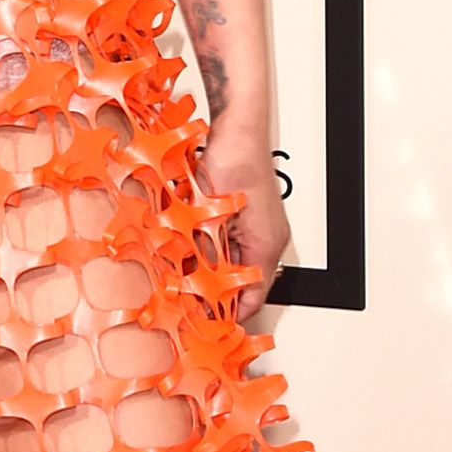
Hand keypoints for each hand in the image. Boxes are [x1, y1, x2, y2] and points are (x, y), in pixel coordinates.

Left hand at [194, 136, 290, 323]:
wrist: (238, 125)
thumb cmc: (234, 158)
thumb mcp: (209, 214)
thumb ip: (203, 253)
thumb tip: (190, 284)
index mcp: (267, 245)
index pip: (254, 299)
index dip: (228, 316)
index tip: (206, 327)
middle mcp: (267, 239)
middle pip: (243, 283)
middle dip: (215, 294)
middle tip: (187, 302)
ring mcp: (258, 227)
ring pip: (232, 263)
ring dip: (209, 269)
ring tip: (184, 275)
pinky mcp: (245, 215)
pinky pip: (227, 243)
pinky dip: (209, 249)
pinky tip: (188, 245)